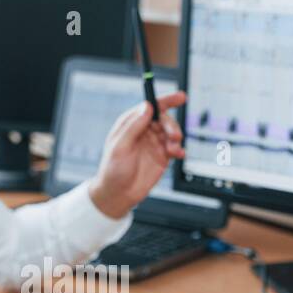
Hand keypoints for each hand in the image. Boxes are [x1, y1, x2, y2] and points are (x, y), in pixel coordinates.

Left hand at [88, 92, 185, 220]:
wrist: (118, 194)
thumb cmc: (113, 171)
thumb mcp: (120, 147)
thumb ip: (133, 126)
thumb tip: (146, 107)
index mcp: (131, 123)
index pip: (150, 106)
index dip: (166, 100)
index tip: (180, 97)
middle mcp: (143, 131)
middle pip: (164, 119)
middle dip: (172, 125)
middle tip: (174, 136)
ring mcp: (153, 143)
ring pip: (171, 133)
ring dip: (176, 138)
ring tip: (173, 150)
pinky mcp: (161, 156)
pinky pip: (175, 148)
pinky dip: (179, 149)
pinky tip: (178, 154)